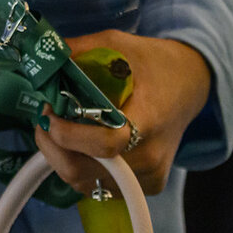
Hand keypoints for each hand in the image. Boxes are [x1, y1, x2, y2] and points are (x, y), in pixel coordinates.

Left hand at [32, 30, 209, 196]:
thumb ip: (79, 51)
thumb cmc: (151, 63)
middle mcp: (150, 156)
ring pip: (86, 184)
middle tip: (43, 121)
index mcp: (147, 119)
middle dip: (52, 148)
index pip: (104, 144)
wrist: (190, 84)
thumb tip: (42, 58)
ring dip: (62, 159)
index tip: (48, 113)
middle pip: (85, 171)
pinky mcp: (147, 187)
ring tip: (57, 130)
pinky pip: (100, 187)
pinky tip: (78, 145)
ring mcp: (150, 176)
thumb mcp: (116, 44)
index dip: (67, 135)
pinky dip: (80, 169)